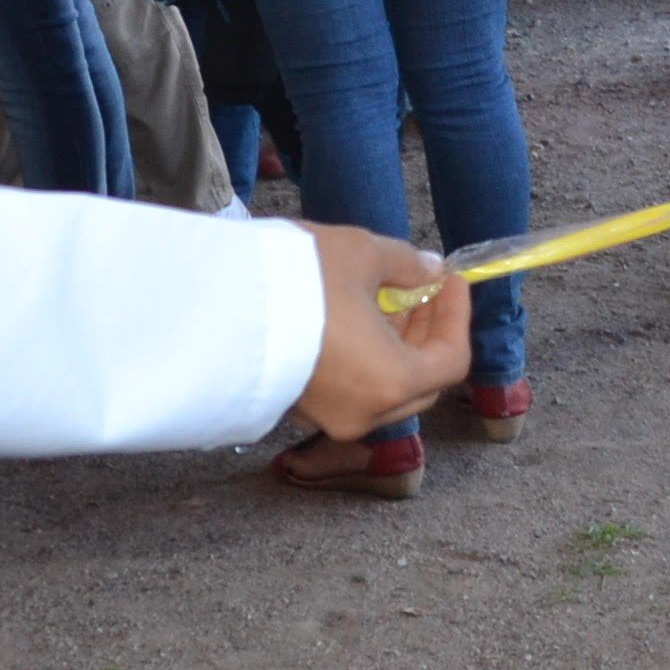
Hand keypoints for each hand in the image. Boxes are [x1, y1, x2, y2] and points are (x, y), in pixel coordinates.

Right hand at [293, 225, 470, 434]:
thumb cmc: (296, 278)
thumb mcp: (361, 254)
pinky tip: (350, 314)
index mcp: (390, 382)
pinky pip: (351, 389)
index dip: (457, 315)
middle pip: (422, 381)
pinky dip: (364, 357)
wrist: (212, 303)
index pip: (452, 360)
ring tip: (383, 294)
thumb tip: (430, 271)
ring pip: (384, 387)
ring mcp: (329, 416)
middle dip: (427, 331)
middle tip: (420, 287)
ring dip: (394, 343)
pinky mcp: (299, 408)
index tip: (448, 279)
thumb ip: (407, 264)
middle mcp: (364, 412)